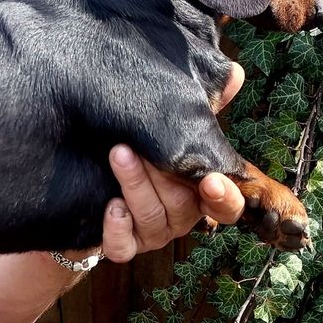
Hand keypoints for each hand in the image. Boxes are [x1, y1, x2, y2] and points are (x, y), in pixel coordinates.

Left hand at [100, 63, 246, 261]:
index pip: (227, 206)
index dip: (224, 196)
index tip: (212, 179)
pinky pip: (123, 248)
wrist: (88, 173)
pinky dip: (117, 230)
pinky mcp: (121, 244)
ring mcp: (151, 233)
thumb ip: (203, 104)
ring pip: (153, 220)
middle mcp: (180, 216)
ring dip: (135, 186)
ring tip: (118, 154)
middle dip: (162, 174)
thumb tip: (234, 73)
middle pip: (183, 206)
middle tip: (137, 144)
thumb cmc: (141, 145)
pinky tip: (111, 207)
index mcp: (200, 193)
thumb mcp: (172, 125)